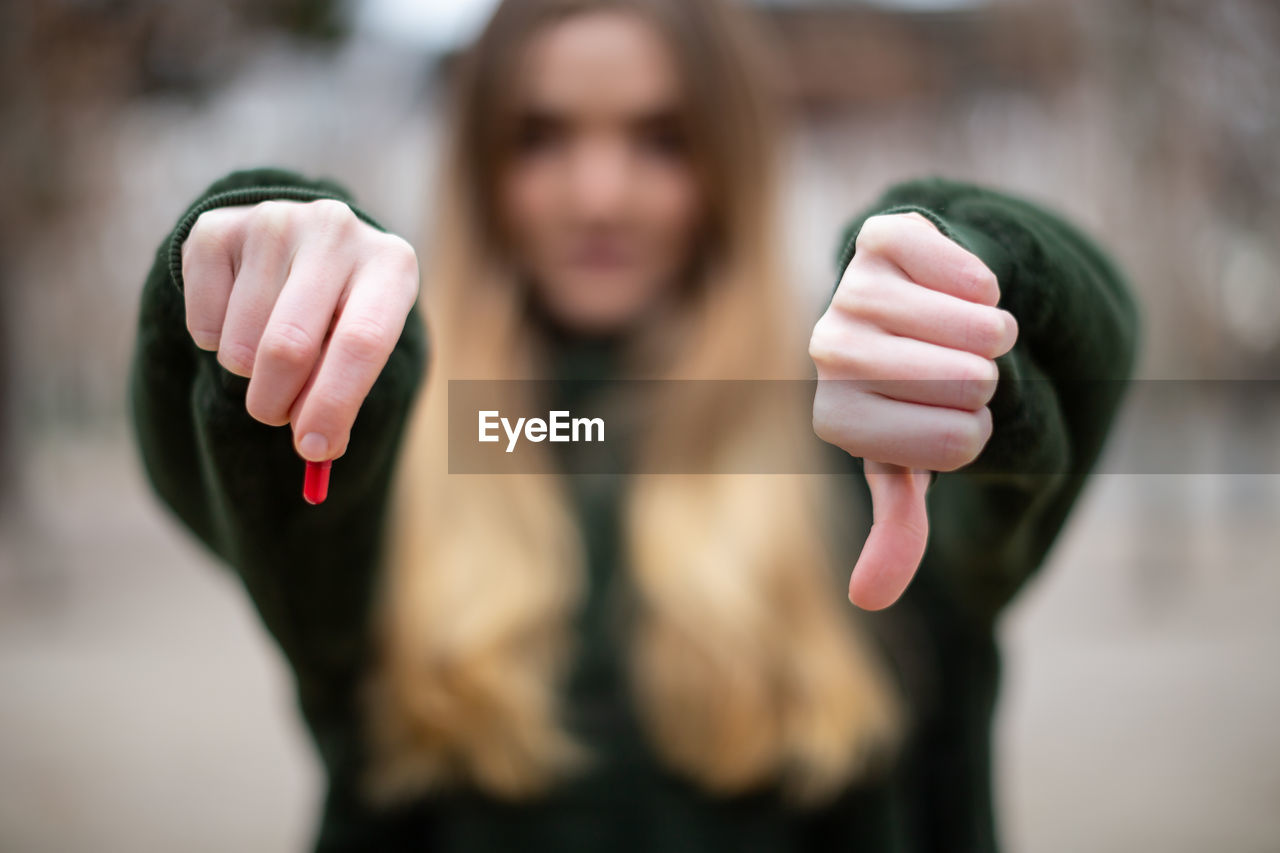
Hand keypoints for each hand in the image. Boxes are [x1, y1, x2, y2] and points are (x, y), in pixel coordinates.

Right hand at [181, 198, 419, 461]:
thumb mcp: (362, 348)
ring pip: (239, 344)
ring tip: (268, 350)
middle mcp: (335, 230)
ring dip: (247, 373)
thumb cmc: (344, 314)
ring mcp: (273, 221)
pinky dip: (214, 342)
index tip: (314, 449)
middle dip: (276, 403)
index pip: (362, 342)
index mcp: (391, 264)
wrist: (304, 246)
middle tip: (278, 416)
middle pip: (289, 346)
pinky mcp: (216, 228)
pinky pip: (202, 324)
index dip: (334, 404)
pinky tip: (239, 315)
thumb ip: (343, 394)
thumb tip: (314, 446)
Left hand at [809, 212, 1017, 608]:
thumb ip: (896, 526)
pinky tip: (962, 287)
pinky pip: (968, 270)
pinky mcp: (881, 237)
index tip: (944, 415)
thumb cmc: (907, 391)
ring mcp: (849, 291)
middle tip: (954, 368)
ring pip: (977, 328)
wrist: (898, 300)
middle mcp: (829, 353)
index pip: (956, 444)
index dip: (972, 430)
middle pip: (968, 383)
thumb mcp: (906, 460)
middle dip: (983, 380)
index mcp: (836, 419)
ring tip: (969, 332)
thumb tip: (869, 600)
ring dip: (994, 332)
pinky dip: (986, 282)